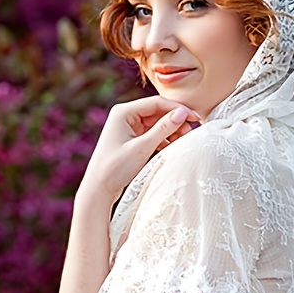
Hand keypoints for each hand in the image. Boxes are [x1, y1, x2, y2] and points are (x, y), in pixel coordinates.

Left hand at [81, 96, 199, 202]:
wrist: (98, 189)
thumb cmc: (115, 168)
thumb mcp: (142, 148)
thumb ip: (163, 129)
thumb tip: (182, 113)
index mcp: (123, 112)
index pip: (156, 103)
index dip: (177, 109)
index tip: (194, 118)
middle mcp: (125, 116)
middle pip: (157, 112)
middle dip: (175, 121)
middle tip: (191, 132)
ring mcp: (128, 128)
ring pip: (156, 124)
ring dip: (171, 131)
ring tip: (183, 140)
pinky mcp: (132, 140)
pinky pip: (152, 134)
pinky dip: (163, 139)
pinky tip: (173, 146)